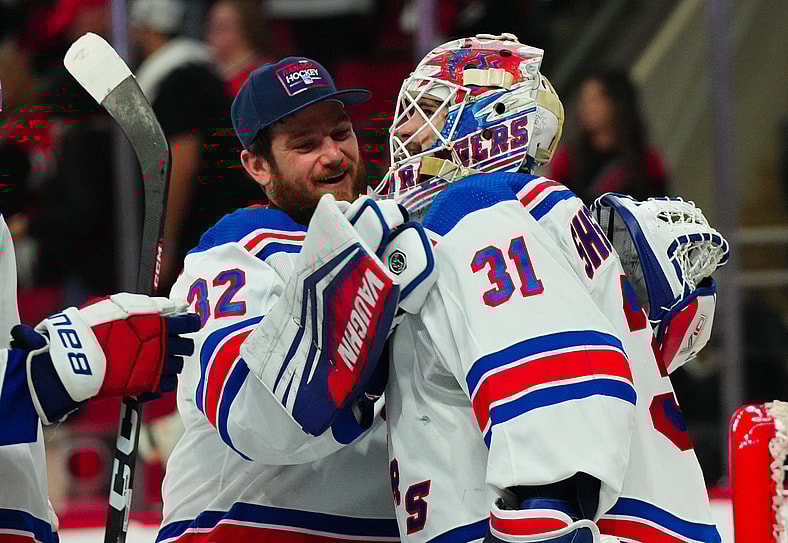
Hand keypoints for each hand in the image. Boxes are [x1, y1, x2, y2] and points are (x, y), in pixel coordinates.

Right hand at [11, 293, 198, 423]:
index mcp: (158, 324)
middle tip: (170, 342)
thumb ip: (150, 306)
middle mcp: (162, 346)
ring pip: (178, 366)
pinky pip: (167, 385)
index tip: (187, 323)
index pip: (188, 323)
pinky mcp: (147, 385)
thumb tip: (174, 305)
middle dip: (181, 343)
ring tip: (158, 359)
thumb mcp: (119, 306)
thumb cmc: (93, 327)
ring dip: (172, 362)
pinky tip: (151, 375)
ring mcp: (156, 367)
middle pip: (187, 346)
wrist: (74, 358)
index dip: (189, 323)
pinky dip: (162, 381)